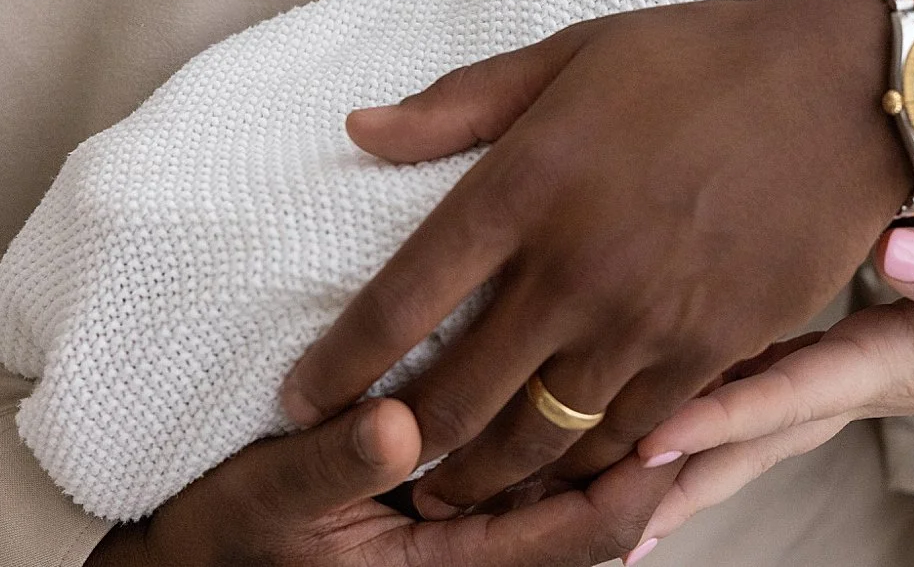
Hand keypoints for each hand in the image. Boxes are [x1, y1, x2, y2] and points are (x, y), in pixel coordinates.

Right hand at [83, 398, 673, 566]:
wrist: (188, 566)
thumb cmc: (227, 534)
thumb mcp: (269, 498)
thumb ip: (335, 464)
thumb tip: (398, 425)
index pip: (577, 537)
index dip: (635, 487)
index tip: (681, 424)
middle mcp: (473, 559)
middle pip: (601, 519)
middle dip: (657, 461)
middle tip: (725, 379)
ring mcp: (470, 536)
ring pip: (576, 498)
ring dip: (625, 443)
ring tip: (689, 366)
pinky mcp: (457, 510)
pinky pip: (541, 486)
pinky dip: (580, 441)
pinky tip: (613, 384)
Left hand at [278, 0, 910, 518]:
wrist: (844, 89)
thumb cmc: (705, 58)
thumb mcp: (573, 55)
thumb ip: (461, 103)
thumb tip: (361, 128)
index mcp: (523, 185)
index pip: (397, 302)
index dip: (334, 366)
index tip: (299, 398)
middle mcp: (572, 267)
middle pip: (454, 398)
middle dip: (399, 448)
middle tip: (374, 465)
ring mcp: (644, 319)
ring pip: (538, 439)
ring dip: (483, 480)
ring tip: (450, 496)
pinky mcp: (712, 350)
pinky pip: (628, 438)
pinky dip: (584, 469)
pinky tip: (559, 475)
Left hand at [628, 228, 913, 546]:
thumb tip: (892, 250)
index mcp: (891, 363)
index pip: (785, 398)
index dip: (712, 418)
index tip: (639, 444)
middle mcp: (868, 380)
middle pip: (755, 436)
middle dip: (678, 474)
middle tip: (597, 518)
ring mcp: (871, 376)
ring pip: (765, 422)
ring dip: (695, 454)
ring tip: (618, 491)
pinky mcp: (879, 359)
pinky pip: (786, 393)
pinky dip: (733, 414)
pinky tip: (695, 412)